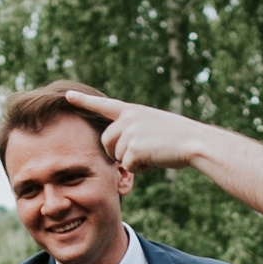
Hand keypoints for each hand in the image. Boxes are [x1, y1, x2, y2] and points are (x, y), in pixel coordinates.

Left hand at [66, 89, 209, 174]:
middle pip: (106, 141)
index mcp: (133, 111)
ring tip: (153, 154)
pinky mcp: (133, 148)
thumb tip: (121, 150)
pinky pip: (127, 165)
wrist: (195, 143)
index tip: (68, 95)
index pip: (104, 105)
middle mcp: (128, 118)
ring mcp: (130, 132)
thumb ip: (134, 130)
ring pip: (116, 155)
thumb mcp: (154, 126)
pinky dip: (140, 168)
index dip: (84, 101)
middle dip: (116, 152)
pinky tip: (155, 160)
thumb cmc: (179, 139)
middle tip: (138, 154)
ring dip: (131, 161)